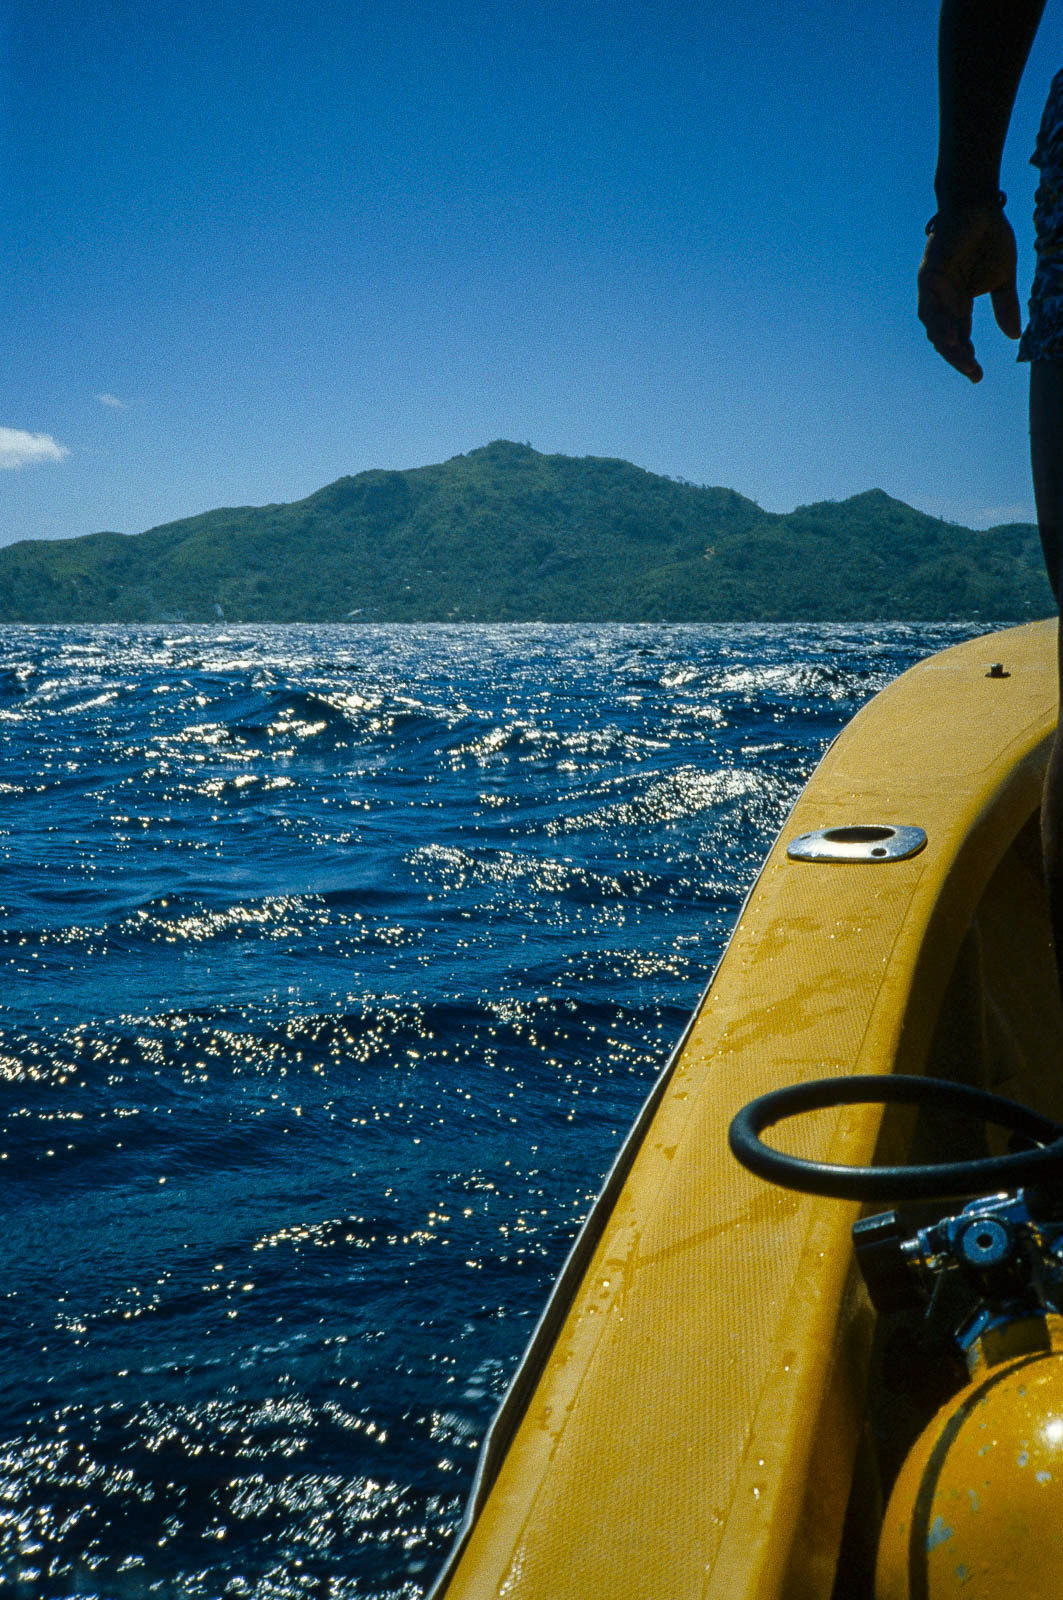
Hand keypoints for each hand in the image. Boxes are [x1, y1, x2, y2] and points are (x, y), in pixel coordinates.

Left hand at [917, 205, 1021, 381]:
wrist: (978, 205)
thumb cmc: (989, 237)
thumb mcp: (1003, 277)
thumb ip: (1004, 306)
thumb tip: (1014, 337)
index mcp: (959, 304)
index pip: (959, 338)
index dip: (966, 358)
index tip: (977, 376)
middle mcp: (943, 301)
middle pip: (945, 338)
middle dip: (957, 358)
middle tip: (972, 373)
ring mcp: (933, 290)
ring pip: (935, 326)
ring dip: (947, 345)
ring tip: (961, 360)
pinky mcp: (929, 276)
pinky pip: (930, 305)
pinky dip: (939, 322)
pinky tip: (949, 337)